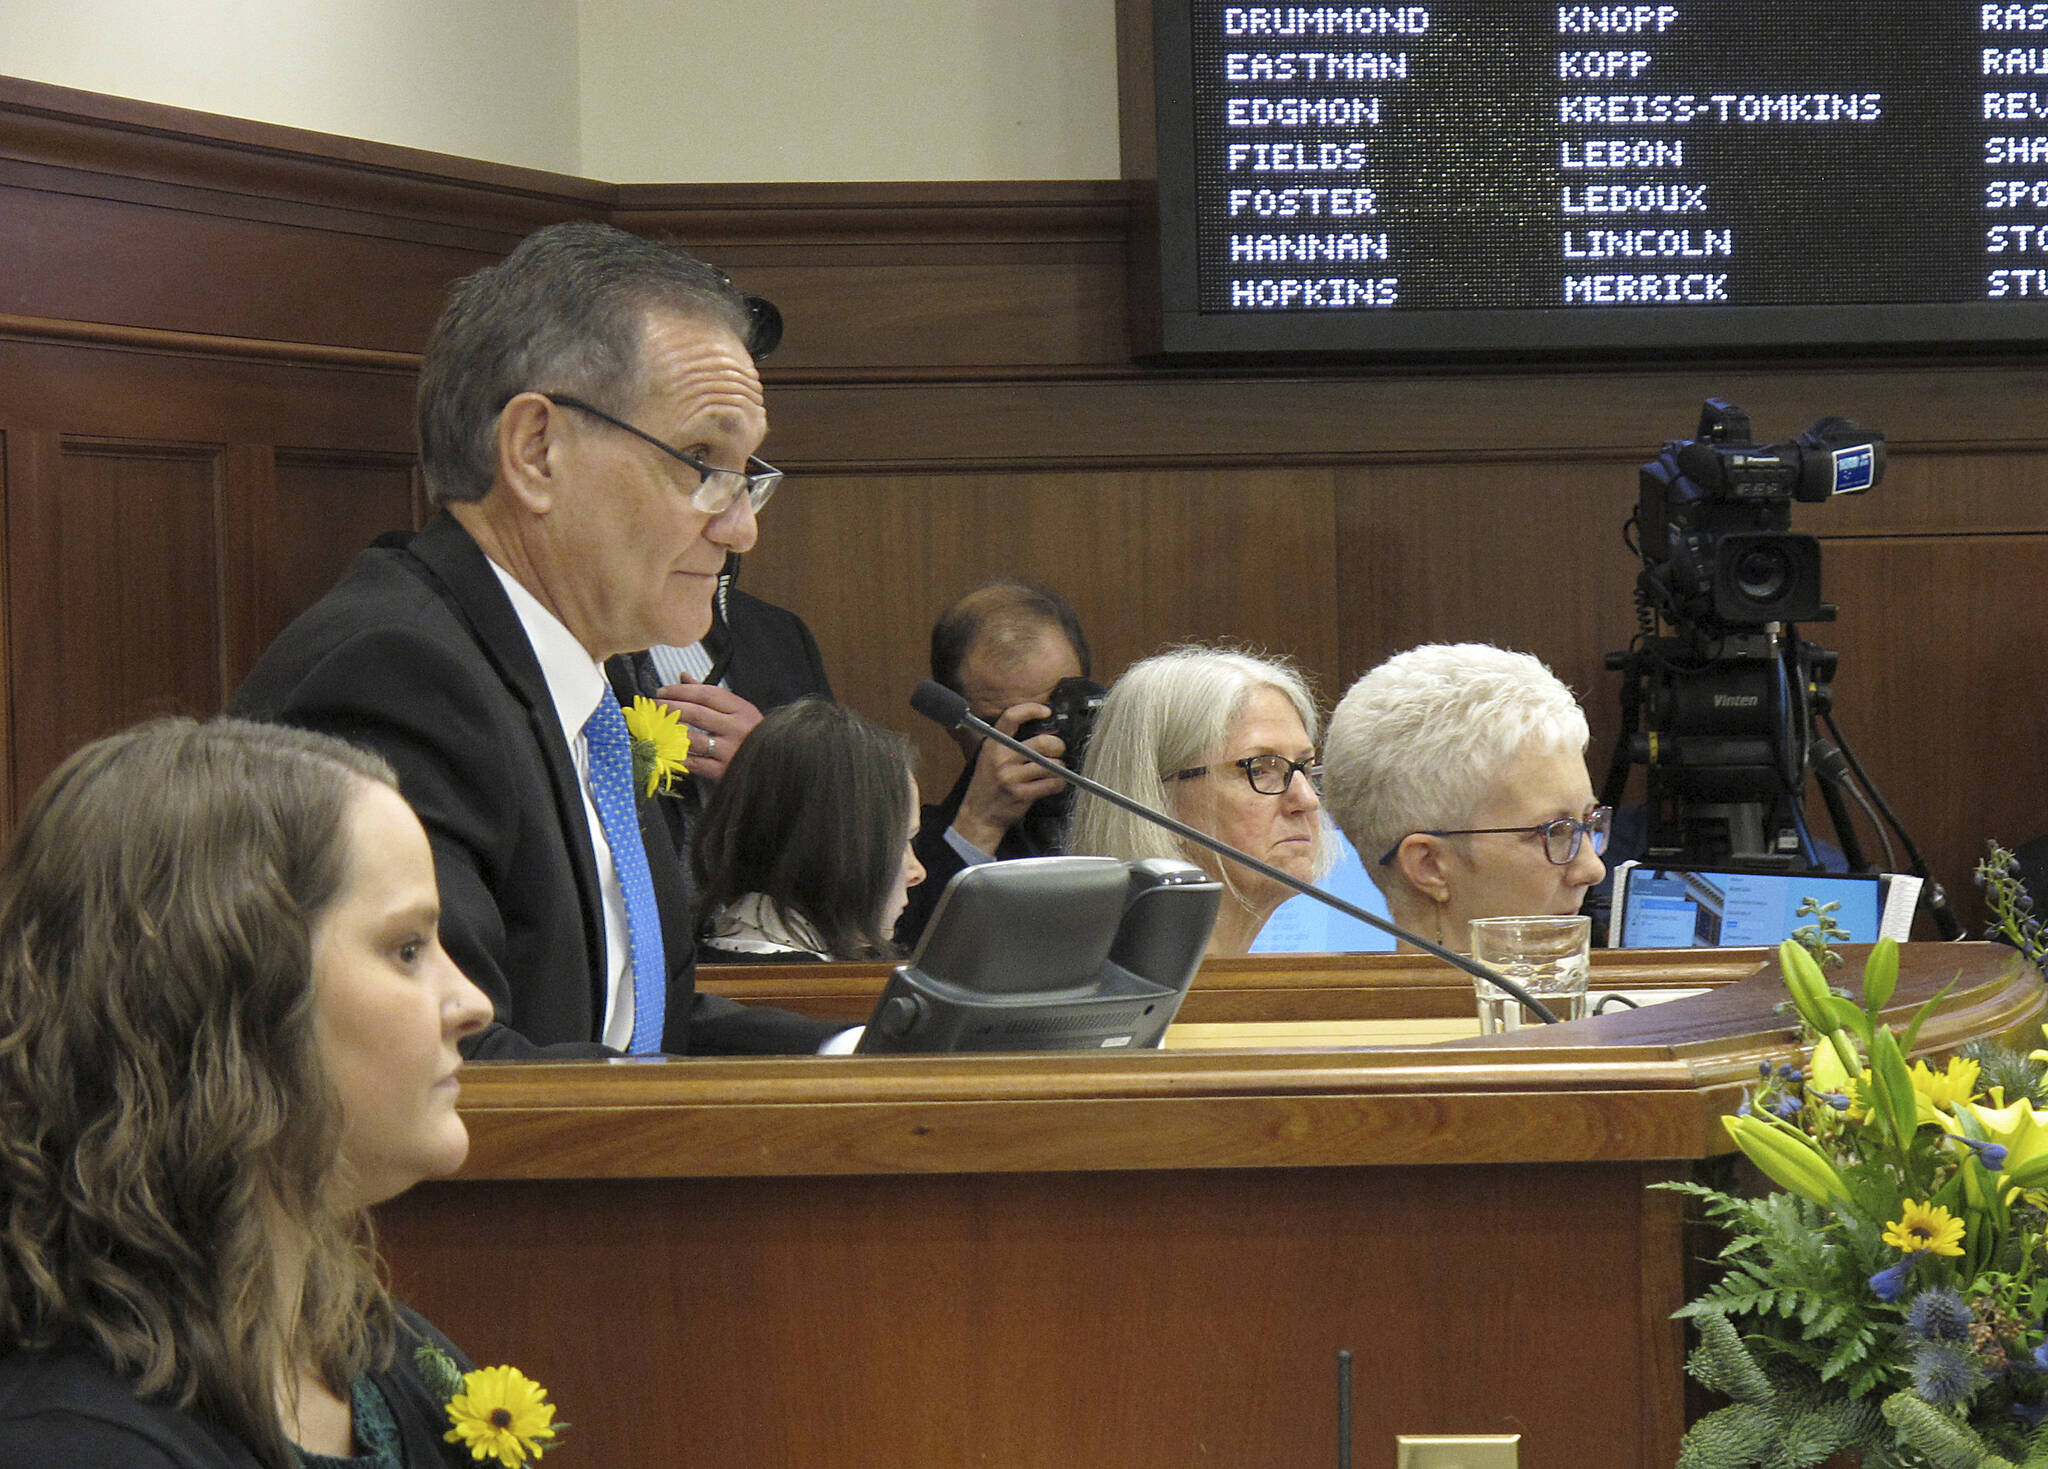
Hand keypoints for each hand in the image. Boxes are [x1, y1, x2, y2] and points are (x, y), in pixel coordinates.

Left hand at [654, 680, 763, 783]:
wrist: (774, 764)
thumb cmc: (752, 734)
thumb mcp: (738, 711)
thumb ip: (710, 695)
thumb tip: (684, 677)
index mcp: (741, 709)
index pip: (707, 694)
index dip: (681, 691)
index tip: (662, 690)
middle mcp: (736, 728)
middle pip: (697, 714)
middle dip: (670, 707)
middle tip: (653, 705)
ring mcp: (729, 751)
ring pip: (693, 739)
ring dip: (670, 732)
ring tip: (655, 725)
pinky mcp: (723, 771)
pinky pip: (694, 763)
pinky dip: (677, 756)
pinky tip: (664, 749)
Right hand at [950, 703, 1067, 854]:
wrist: (978, 815)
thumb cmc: (987, 785)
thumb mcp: (988, 757)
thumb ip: (1009, 743)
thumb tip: (1041, 731)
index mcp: (993, 745)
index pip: (1011, 717)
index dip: (1032, 710)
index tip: (1046, 711)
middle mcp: (1001, 759)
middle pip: (1042, 742)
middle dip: (1058, 745)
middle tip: (1058, 749)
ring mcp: (1011, 777)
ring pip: (1051, 764)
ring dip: (1060, 767)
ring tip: (1055, 770)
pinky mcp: (1022, 794)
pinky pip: (1052, 784)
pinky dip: (1059, 783)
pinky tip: (1054, 784)